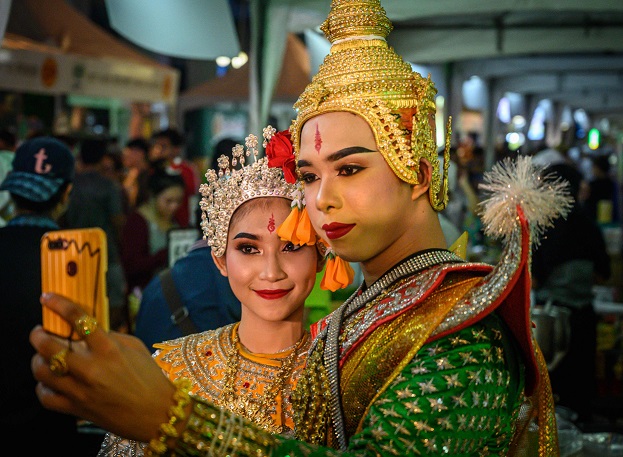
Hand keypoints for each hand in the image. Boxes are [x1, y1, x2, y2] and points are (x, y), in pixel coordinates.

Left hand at [30, 293, 175, 441]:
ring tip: (42, 356)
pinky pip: (46, 397)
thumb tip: (87, 329)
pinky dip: (43, 387)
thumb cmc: (150, 378)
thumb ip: (110, 336)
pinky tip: (49, 381)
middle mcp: (92, 369)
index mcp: (109, 350)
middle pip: (49, 347)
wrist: (157, 413)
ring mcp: (82, 391)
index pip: (78, 320)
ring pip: (42, 371)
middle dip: (38, 335)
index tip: (47, 298)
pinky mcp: (77, 410)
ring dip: (37, 360)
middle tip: (39, 331)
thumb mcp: (136, 348)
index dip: (59, 305)